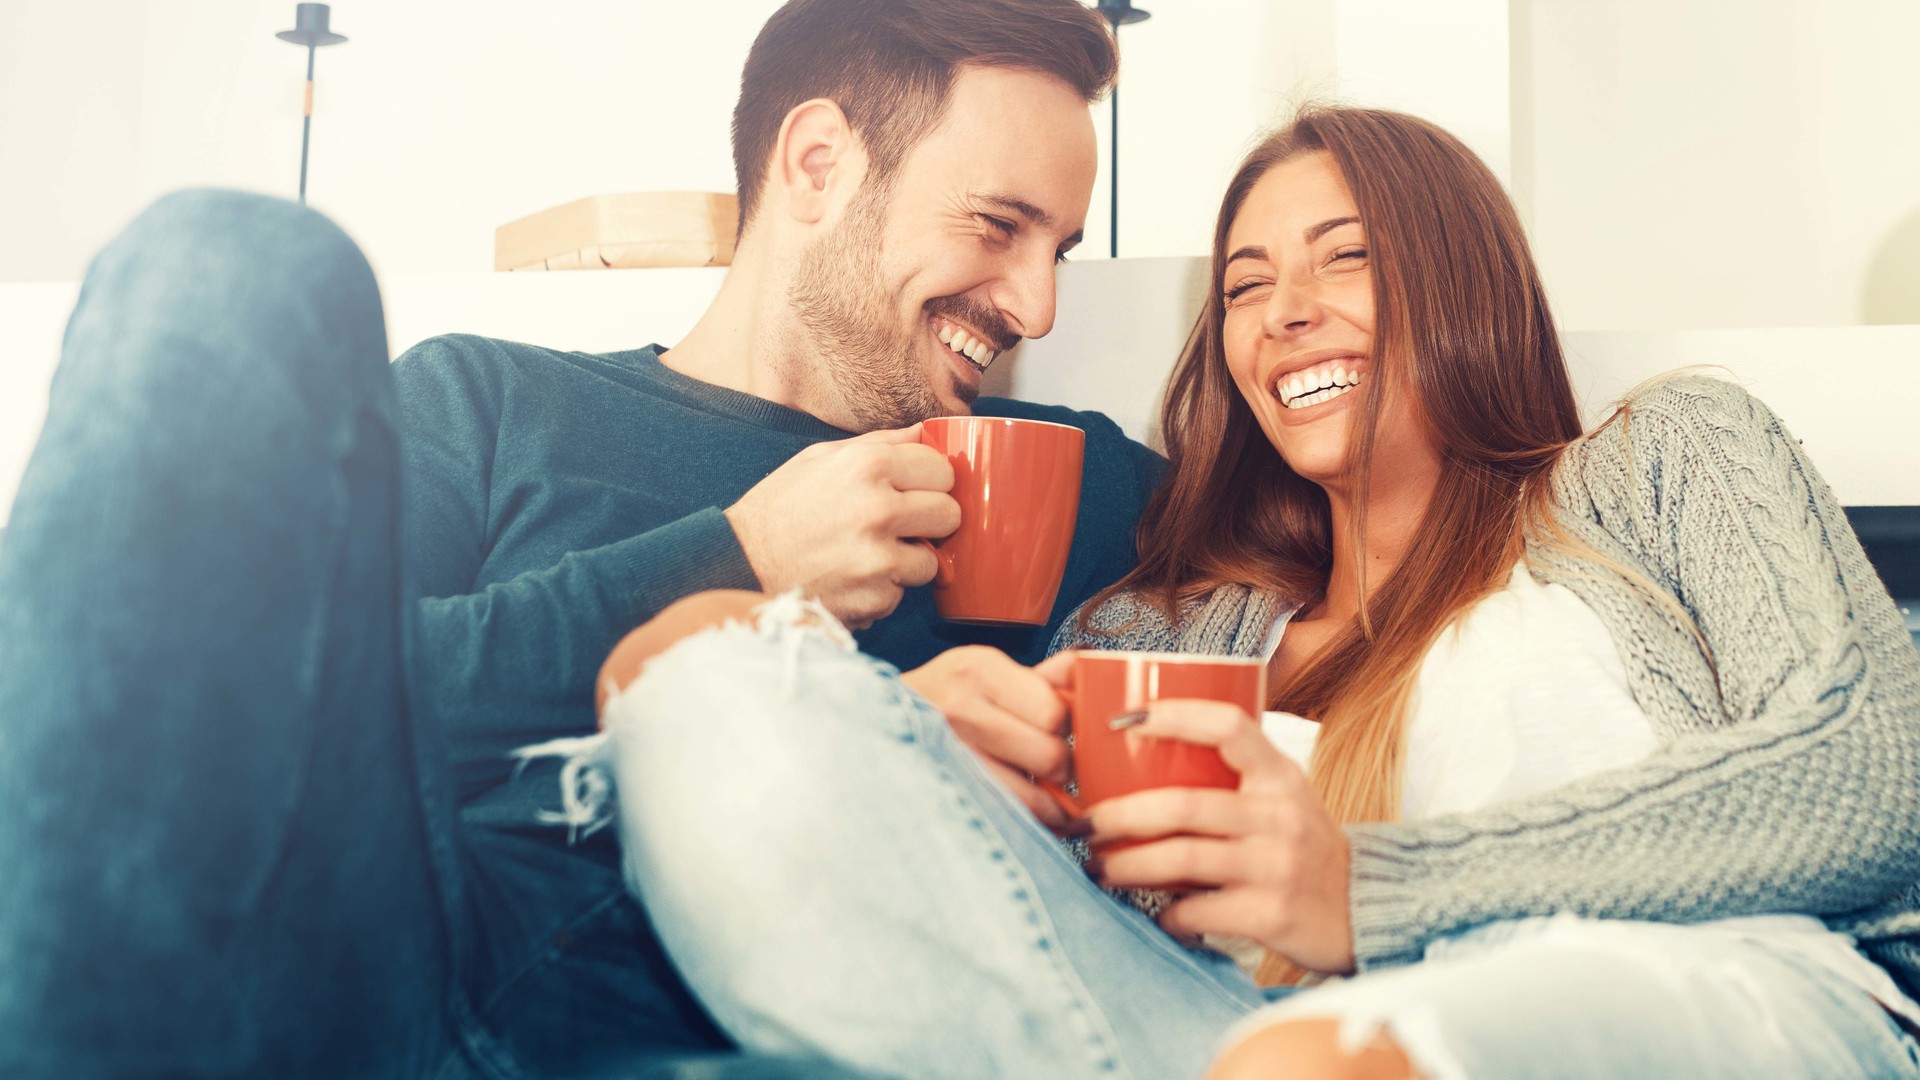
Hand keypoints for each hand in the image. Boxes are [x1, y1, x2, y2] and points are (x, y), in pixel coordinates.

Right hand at [725, 426, 959, 628]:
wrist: (737, 565)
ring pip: (930, 562)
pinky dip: (880, 592)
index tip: (917, 492)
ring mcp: (879, 558)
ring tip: (867, 556)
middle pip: (949, 514)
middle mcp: (878, 509)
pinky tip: (849, 580)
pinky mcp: (874, 598)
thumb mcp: (818, 460)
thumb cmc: (778, 510)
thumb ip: (877, 444)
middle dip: (931, 522)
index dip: (931, 483)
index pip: (942, 470)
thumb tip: (923, 432)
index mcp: (868, 466)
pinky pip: (899, 595)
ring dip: (906, 563)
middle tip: (902, 526)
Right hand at [902, 648, 1077, 829]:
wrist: (869, 726)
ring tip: (1044, 796)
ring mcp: (948, 756)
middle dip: (1062, 768)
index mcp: (978, 669)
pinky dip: (1028, 824)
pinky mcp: (943, 796)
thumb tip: (1094, 673)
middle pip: (1052, 756)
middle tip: (1052, 767)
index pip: (1057, 712)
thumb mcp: (983, 673)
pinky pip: (1010, 821)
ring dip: (1049, 804)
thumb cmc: (938, 701)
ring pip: (1035, 799)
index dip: (1069, 728)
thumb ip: (1042, 678)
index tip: (1062, 734)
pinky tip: (1026, 814)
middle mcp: (959, 710)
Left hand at [1082, 700, 1355, 973]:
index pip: (1227, 725)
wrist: (1366, 911)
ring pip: (1179, 859)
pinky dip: (1165, 914)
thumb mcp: (1283, 798)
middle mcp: (1280, 815)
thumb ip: (1233, 778)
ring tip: (1098, 868)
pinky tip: (1155, 913)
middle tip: (1083, 824)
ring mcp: (1277, 866)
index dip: (1173, 715)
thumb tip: (1139, 759)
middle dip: (1118, 816)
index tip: (1123, 719)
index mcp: (1280, 776)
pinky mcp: (1271, 914)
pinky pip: (1196, 911)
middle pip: (1181, 805)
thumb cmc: (1305, 848)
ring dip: (1125, 865)